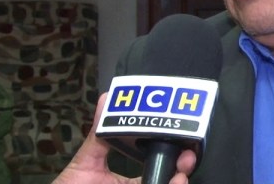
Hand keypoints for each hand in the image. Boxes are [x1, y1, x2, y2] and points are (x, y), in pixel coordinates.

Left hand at [52, 93, 197, 183]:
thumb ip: (99, 135)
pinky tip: (174, 182)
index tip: (184, 142)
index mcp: (131, 183)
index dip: (175, 156)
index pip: (160, 168)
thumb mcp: (85, 164)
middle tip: (188, 155)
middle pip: (171, 179)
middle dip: (184, 166)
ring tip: (180, 175)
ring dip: (180, 180)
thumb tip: (107, 99)